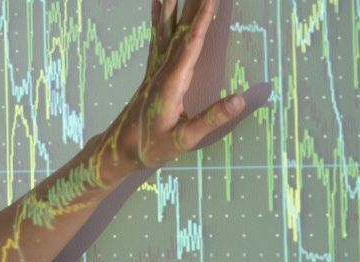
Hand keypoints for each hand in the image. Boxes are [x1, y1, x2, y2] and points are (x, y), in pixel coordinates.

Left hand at [99, 0, 246, 170]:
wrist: (119, 149)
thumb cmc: (151, 146)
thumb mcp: (184, 139)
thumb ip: (211, 119)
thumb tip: (240, 99)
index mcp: (172, 82)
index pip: (191, 43)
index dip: (203, 18)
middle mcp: (162, 70)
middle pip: (181, 29)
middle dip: (193, 4)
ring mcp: (156, 69)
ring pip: (167, 29)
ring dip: (173, 5)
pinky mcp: (153, 72)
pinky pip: (159, 37)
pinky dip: (161, 17)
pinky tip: (159, 4)